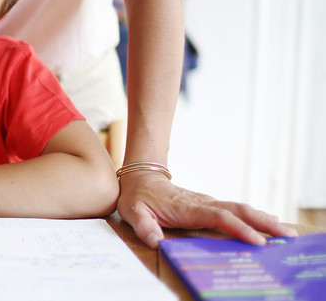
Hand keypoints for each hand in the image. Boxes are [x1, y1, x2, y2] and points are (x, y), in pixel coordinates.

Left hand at [117, 171, 297, 247]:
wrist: (140, 177)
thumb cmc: (137, 197)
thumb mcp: (133, 212)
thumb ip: (144, 227)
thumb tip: (155, 242)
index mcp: (188, 208)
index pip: (220, 218)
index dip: (240, 229)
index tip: (258, 241)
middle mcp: (202, 203)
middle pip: (238, 210)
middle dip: (263, 222)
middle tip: (287, 235)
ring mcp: (207, 202)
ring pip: (239, 208)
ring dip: (263, 219)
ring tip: (285, 231)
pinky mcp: (208, 204)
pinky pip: (234, 210)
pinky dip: (253, 216)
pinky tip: (268, 222)